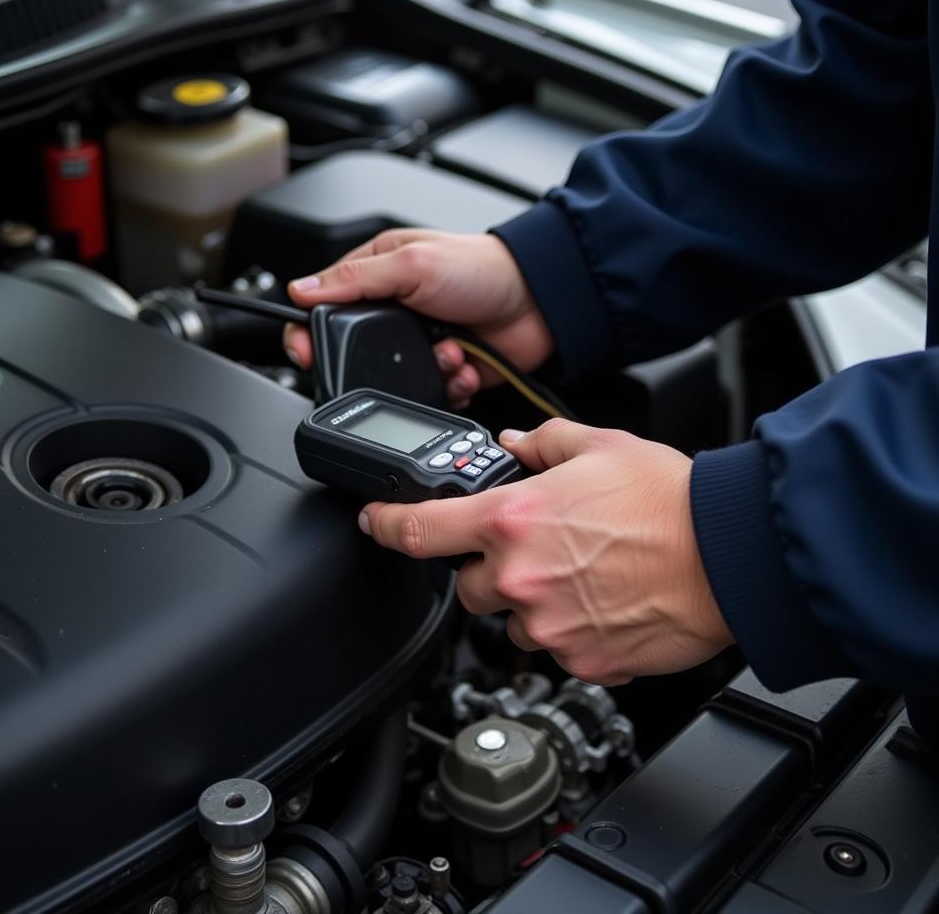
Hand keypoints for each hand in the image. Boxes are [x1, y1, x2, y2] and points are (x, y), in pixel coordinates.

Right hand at [282, 229, 553, 406]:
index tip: (307, 351)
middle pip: (356, 354)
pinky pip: (430, 395)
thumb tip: (300, 289)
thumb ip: (355, 278)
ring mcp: (420, 344)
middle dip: (376, 362)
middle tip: (396, 356)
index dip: (309, 332)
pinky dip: (448, 386)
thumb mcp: (411, 263)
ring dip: (422, 373)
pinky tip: (464, 366)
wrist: (539, 301)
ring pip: (394, 381)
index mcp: (377, 275)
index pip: (325, 306)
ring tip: (447, 352)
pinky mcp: (445, 371)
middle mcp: (395, 311)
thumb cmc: (480, 267)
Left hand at [358, 419, 732, 683]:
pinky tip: (606, 601)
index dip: (385, 524)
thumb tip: (512, 443)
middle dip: (489, 570)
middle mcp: (520, 578)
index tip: (375, 522)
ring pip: (514, 622)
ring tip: (585, 576)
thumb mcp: (598, 447)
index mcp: (512, 519)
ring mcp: (549, 626)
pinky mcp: (582, 662)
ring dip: (534, 602)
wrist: (728, 555)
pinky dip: (572, 630)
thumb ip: (541, 443)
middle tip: (537, 550)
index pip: (419, 530)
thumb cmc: (669, 501)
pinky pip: (557, 649)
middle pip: (467, 587)